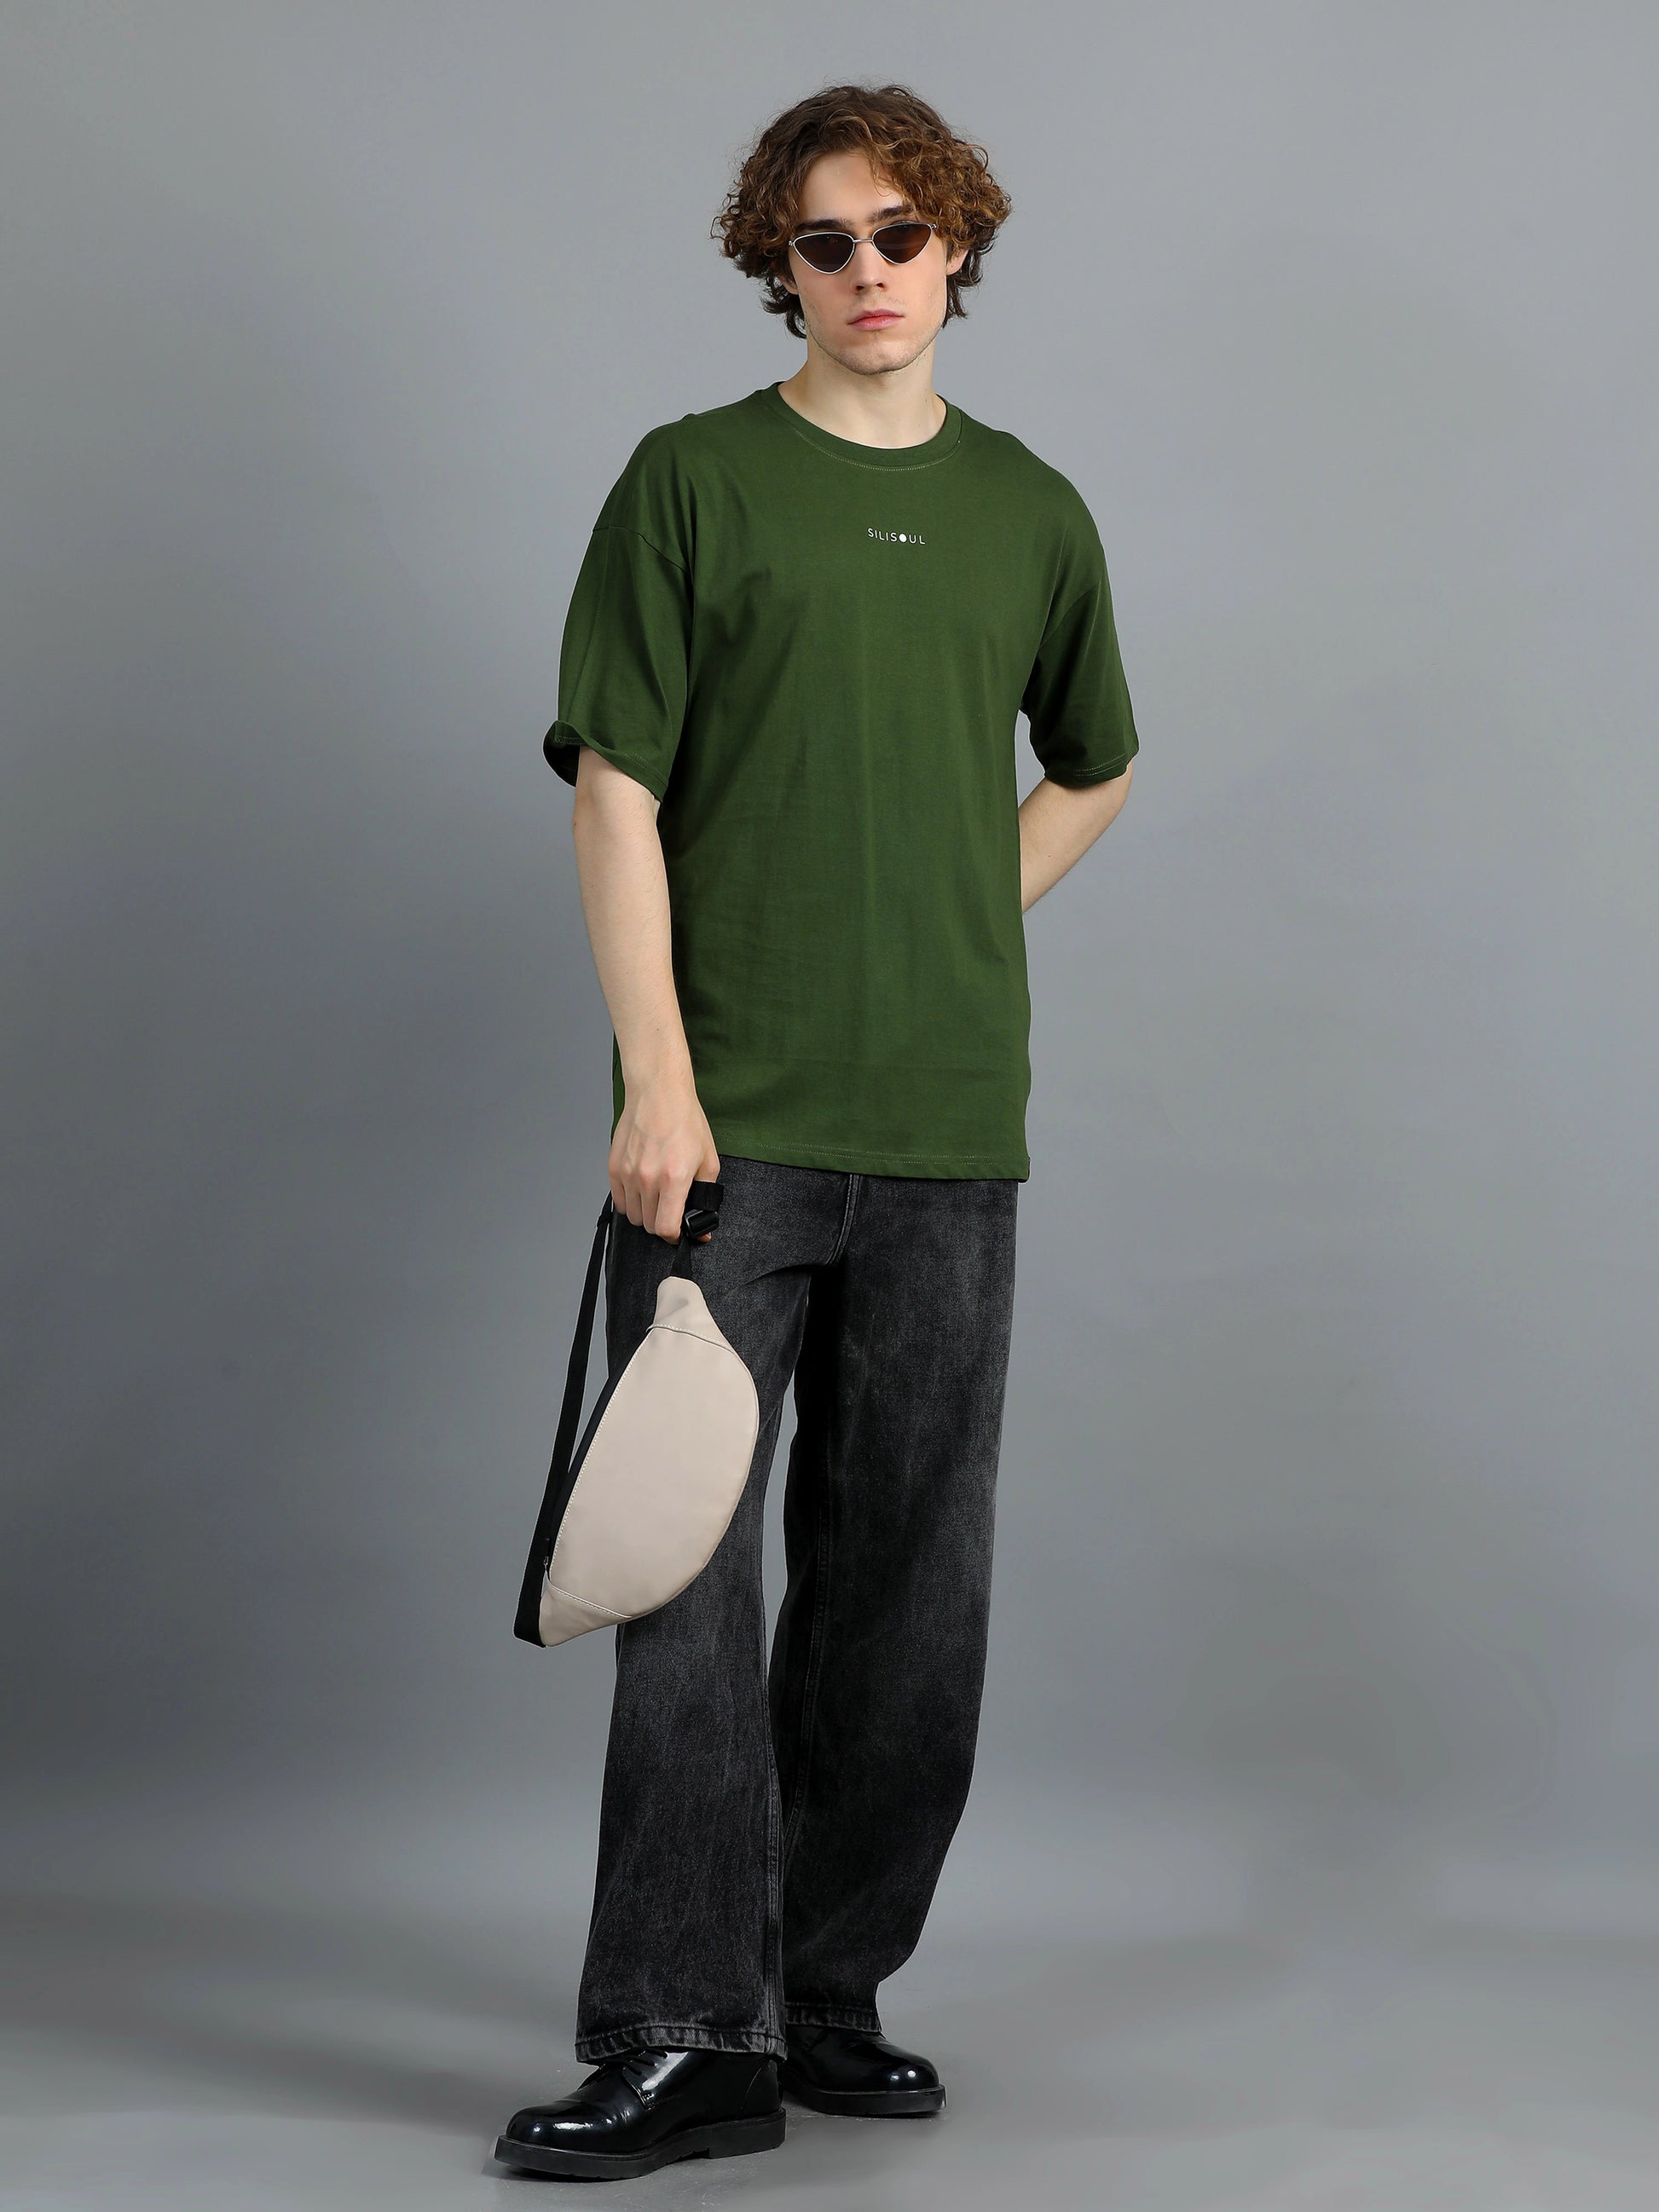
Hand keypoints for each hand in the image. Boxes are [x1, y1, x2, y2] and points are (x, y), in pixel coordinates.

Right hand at [608, 1075, 720, 1243]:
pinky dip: (630, 1202)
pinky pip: (619, 1201)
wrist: (658, 1093)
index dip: (675, 1235)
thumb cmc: (684, 1121)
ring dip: (646, 1213)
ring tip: (657, 1196)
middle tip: (671, 1209)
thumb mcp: (708, 1159)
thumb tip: (703, 1219)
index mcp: (673, 1179)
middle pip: (649, 1225)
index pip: (665, 1228)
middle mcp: (647, 1179)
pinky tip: (642, 1189)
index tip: (679, 1230)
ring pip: (633, 1215)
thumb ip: (706, 1192)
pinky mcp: (614, 1167)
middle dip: (662, 1223)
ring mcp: (627, 1173)